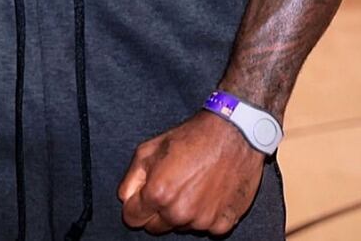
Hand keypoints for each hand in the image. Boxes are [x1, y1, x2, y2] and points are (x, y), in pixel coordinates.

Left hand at [119, 111, 264, 235]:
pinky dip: (206, 214)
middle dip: (158, 211)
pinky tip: (210, 191)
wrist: (234, 133)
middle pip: (156, 227)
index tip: (144, 195)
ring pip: (181, 227)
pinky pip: (206, 228)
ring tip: (194, 184)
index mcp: (158, 193)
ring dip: (183, 212)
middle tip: (171, 186)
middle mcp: (179, 213)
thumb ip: (132, 177)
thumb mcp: (152, 147)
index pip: (132, 218)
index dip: (136, 205)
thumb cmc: (193, 136)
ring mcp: (202, 221)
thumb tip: (125, 198)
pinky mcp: (223, 224)